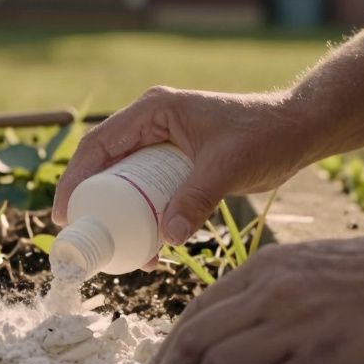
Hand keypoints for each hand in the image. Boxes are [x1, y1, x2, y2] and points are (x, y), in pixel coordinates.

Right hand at [54, 86, 318, 246]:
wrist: (299, 129)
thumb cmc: (266, 136)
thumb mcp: (228, 167)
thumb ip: (197, 198)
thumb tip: (166, 236)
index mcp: (153, 110)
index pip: (98, 146)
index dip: (74, 180)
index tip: (64, 216)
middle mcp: (151, 123)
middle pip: (104, 165)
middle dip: (93, 204)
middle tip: (88, 241)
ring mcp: (162, 142)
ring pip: (125, 181)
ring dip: (119, 214)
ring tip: (124, 252)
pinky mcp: (176, 161)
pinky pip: (147, 189)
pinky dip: (144, 216)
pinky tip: (153, 246)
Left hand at [136, 226, 363, 363]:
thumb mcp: (313, 267)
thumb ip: (272, 295)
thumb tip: (236, 337)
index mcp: (267, 268)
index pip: (194, 311)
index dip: (167, 351)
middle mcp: (273, 290)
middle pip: (193, 338)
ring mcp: (300, 321)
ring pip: (219, 363)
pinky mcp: (330, 352)